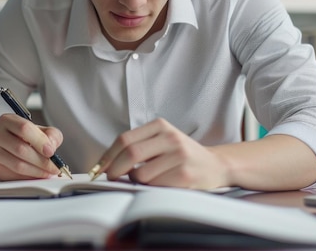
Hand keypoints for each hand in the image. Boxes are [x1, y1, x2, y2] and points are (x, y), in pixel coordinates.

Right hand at [0, 113, 62, 180]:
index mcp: (7, 120)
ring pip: (17, 165)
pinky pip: (14, 176)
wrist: (8, 147)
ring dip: (37, 171)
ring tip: (48, 172)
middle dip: (41, 160)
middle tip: (54, 166)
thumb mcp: (42, 131)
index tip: (51, 152)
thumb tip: (51, 146)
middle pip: (20, 149)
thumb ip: (51, 135)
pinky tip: (37, 175)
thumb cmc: (26, 137)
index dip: (40, 141)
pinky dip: (29, 178)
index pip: (24, 128)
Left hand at [94, 118, 230, 188]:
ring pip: (140, 174)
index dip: (108, 156)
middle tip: (111, 178)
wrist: (216, 165)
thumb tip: (106, 165)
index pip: (124, 139)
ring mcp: (179, 156)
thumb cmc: (182, 156)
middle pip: (130, 154)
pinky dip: (150, 189)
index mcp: (161, 126)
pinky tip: (160, 185)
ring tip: (146, 179)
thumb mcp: (162, 140)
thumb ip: (138, 146)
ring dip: (135, 181)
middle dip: (114, 169)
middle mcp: (170, 137)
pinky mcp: (185, 175)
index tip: (99, 168)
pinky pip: (154, 186)